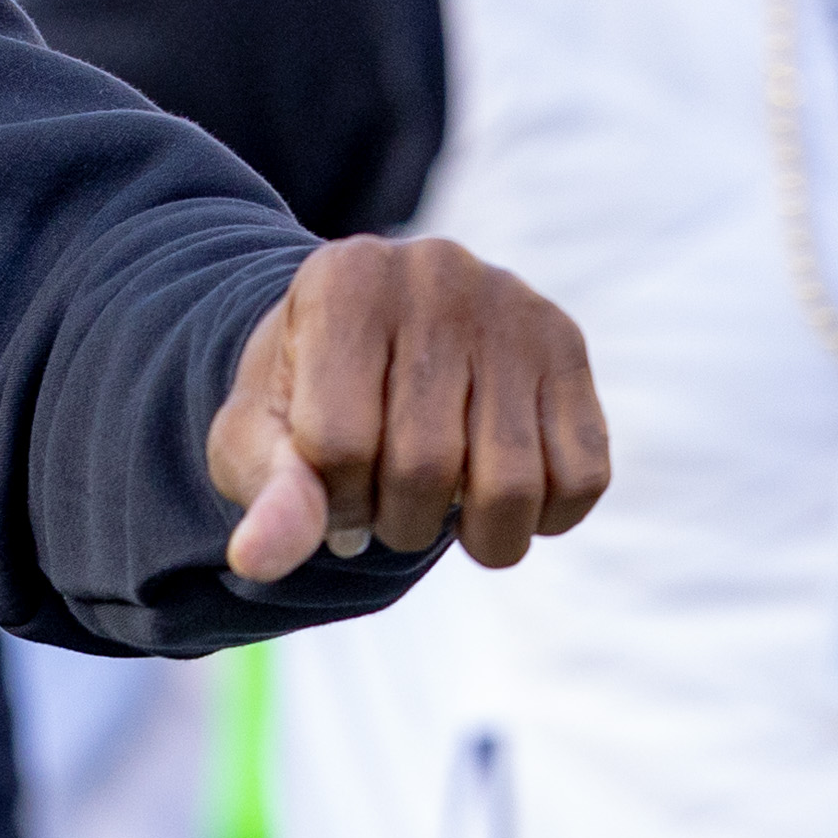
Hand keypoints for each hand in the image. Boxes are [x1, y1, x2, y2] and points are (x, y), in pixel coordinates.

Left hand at [211, 233, 608, 583]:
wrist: (366, 332)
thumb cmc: (305, 395)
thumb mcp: (258, 437)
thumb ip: (267, 495)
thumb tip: (254, 562)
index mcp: (344, 283)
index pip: (340, 443)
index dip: (332, 499)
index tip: (329, 489)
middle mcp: (436, 274)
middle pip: (426, 467)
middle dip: (397, 520)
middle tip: (384, 503)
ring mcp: (514, 307)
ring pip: (512, 485)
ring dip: (474, 536)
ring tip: (439, 508)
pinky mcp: (568, 344)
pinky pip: (582, 476)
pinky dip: (543, 519)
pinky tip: (498, 497)